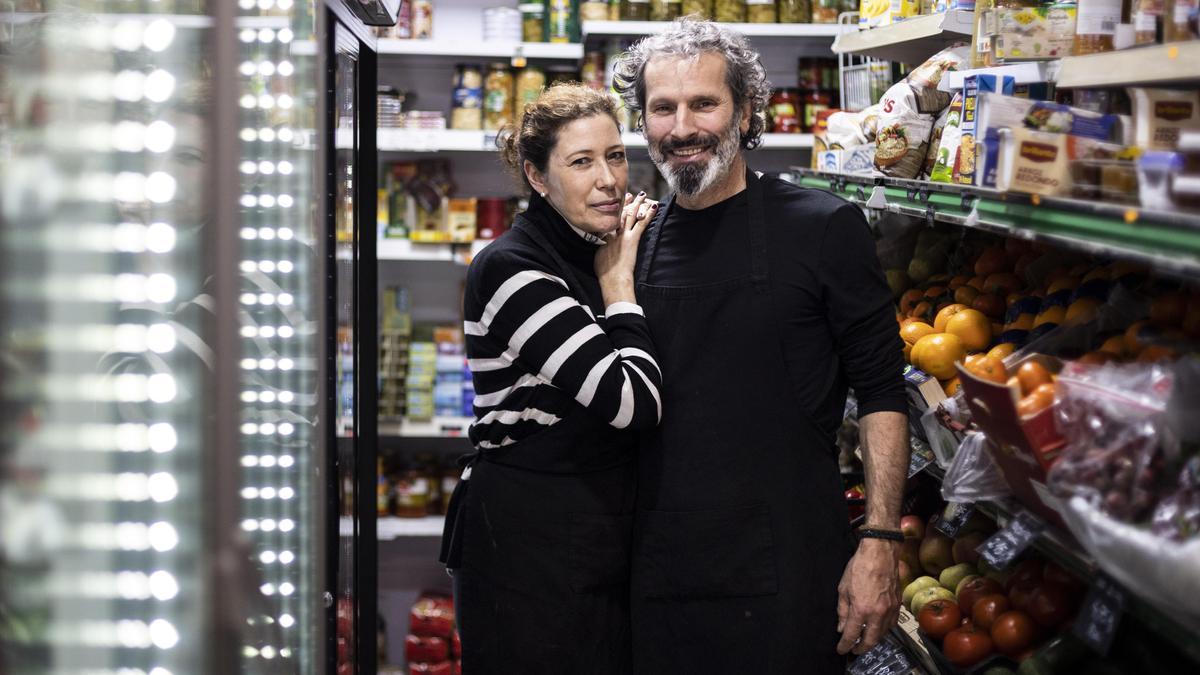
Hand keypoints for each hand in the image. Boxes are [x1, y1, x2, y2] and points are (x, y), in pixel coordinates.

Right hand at [594, 192, 656, 304]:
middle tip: (629, 193)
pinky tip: (654, 207)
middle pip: (620, 214)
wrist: (613, 277)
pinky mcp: (633, 240)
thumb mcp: (598, 256)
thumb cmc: (605, 271)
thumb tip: (600, 243)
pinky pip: (642, 224)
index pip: (609, 218)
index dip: (613, 209)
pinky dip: (648, 214)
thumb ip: (600, 246)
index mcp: (604, 236)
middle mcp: (613, 232)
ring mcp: (623, 235)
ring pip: (631, 215)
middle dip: (625, 203)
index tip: (615, 202)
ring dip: (637, 204)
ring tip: (642, 195)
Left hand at [836, 538, 900, 655]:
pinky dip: (884, 629)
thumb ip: (842, 610)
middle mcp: (878, 613)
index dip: (845, 645)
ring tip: (865, 640)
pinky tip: (878, 627)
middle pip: (871, 640)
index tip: (842, 649)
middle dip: (862, 648)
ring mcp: (890, 609)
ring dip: (874, 639)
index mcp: (861, 609)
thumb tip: (842, 626)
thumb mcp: (843, 588)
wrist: (880, 552)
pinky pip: (892, 623)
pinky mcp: (898, 604)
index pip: (852, 634)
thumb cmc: (860, 566)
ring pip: (883, 633)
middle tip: (854, 650)